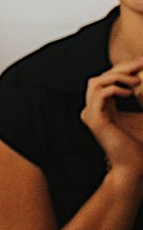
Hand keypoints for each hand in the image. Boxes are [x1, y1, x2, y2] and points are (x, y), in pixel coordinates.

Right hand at [81, 58, 142, 179]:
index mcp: (102, 108)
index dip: (122, 69)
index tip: (142, 63)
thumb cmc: (139, 145)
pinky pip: (100, 94)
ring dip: (117, 76)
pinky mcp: (94, 119)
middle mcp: (92, 110)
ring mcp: (91, 114)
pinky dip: (115, 89)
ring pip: (96, 82)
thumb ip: (142, 101)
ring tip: (136, 81)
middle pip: (99, 77)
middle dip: (121, 68)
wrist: (133, 166)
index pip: (105, 80)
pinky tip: (130, 93)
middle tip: (141, 63)